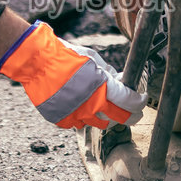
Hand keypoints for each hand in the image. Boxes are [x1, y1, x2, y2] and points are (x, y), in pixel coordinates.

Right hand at [0, 22, 144, 129]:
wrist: (38, 62)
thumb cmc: (66, 56)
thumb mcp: (93, 60)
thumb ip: (109, 75)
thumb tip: (121, 82)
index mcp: (103, 88)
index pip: (131, 102)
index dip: (140, 101)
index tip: (142, 98)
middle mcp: (92, 106)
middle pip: (121, 119)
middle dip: (131, 115)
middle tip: (133, 111)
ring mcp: (77, 116)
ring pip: (101, 124)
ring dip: (107, 116)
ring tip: (105, 106)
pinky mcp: (64, 120)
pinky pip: (80, 124)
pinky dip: (84, 116)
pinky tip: (82, 106)